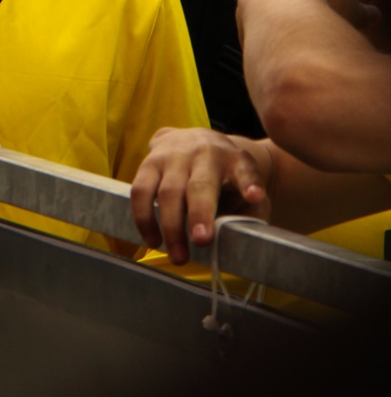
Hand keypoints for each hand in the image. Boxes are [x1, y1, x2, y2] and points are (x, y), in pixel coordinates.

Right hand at [130, 127, 271, 264]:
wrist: (200, 140)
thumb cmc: (226, 175)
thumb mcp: (247, 184)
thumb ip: (250, 210)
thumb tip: (242, 238)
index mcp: (234, 159)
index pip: (245, 170)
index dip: (249, 184)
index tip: (255, 197)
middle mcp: (203, 152)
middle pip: (199, 185)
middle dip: (199, 214)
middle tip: (202, 242)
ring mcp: (172, 156)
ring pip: (167, 190)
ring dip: (170, 225)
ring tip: (177, 255)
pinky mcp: (149, 162)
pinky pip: (140, 190)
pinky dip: (144, 218)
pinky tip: (152, 240)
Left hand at [237, 0, 379, 43]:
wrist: (289, 15)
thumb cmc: (327, 8)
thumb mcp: (354, 11)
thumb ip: (363, 12)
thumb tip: (374, 15)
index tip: (332, 1)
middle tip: (309, 16)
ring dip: (277, 9)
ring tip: (291, 31)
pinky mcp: (244, 2)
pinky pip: (253, 12)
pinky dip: (263, 24)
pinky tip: (274, 38)